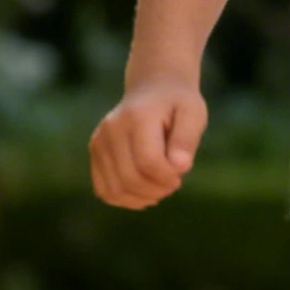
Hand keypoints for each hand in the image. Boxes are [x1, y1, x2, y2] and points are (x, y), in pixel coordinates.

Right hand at [89, 80, 207, 207]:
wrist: (153, 89)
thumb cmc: (177, 105)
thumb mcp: (193, 114)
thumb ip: (187, 139)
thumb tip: (180, 167)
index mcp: (137, 117)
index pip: (149, 162)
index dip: (169, 177)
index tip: (182, 171)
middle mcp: (112, 129)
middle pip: (131, 178)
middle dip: (158, 189)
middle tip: (173, 182)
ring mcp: (99, 141)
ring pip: (116, 189)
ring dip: (143, 197)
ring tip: (159, 186)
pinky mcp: (95, 152)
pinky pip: (105, 190)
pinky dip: (126, 199)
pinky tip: (144, 192)